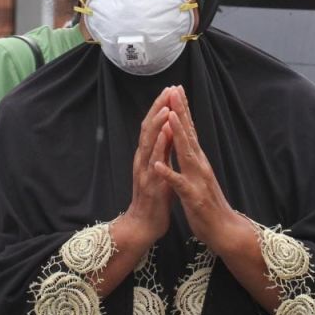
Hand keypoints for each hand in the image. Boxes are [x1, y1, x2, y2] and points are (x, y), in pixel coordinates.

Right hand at [120, 87, 176, 252]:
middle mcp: (143, 159)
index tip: (171, 90)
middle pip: (149, 127)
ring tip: (167, 105)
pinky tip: (166, 131)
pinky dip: (160, 144)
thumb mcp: (160, 171)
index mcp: (147, 155)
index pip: (153, 126)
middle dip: (159, 107)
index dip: (161, 107)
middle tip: (168, 89)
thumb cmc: (154, 200)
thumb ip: (163, 152)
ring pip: (149, 141)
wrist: (143, 225)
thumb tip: (169, 134)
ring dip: (158, 122)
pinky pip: (155, 160)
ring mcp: (145, 170)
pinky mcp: (150, 182)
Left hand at [154, 87, 247, 254]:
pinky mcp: (193, 198)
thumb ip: (191, 157)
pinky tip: (159, 165)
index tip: (175, 90)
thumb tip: (186, 138)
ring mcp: (197, 180)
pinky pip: (179, 185)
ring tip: (169, 116)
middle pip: (189, 135)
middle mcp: (199, 165)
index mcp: (197, 160)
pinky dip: (169, 175)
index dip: (182, 110)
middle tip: (174, 90)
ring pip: (186, 154)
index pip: (188, 130)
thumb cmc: (207, 204)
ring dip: (177, 135)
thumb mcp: (196, 175)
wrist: (223, 230)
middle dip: (181, 112)